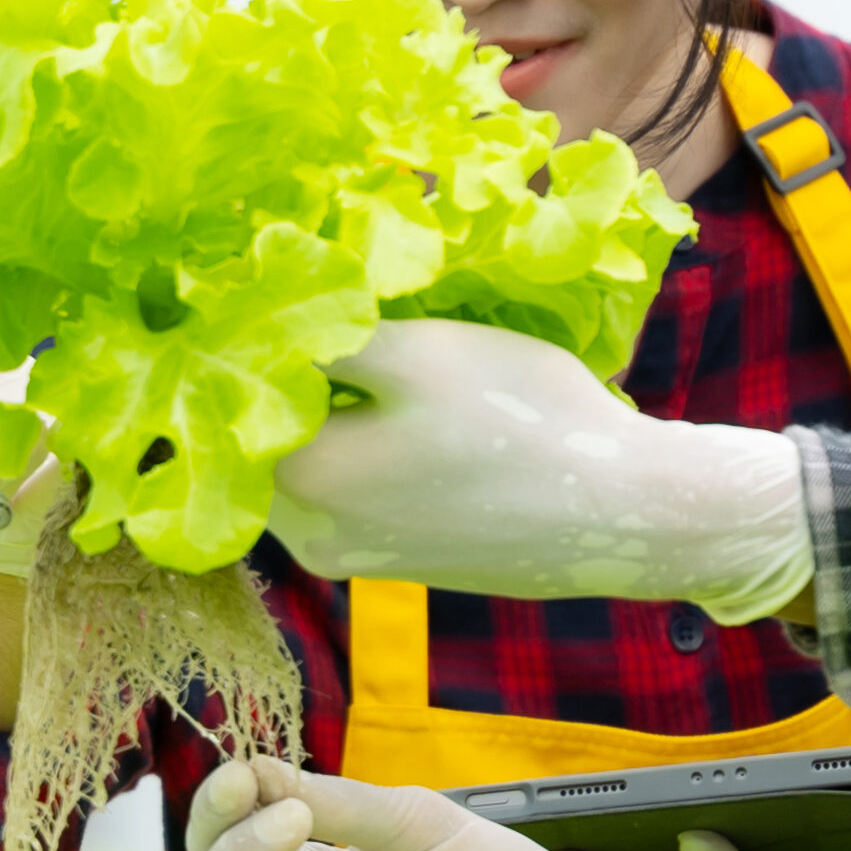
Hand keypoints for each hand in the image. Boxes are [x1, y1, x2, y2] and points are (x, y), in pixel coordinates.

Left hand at [265, 318, 812, 620]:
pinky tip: (405, 412)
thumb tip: (245, 310)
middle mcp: (308, 536)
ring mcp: (353, 557)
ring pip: (302, 467)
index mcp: (302, 481)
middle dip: (277, 376)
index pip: (224, 398)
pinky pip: (345, 495)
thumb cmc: (525, 422)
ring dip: (320, 412)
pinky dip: (355, 449)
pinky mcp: (396, 563)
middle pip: (256, 438)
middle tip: (316, 310)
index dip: (240, 336)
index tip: (264, 287)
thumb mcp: (422, 350)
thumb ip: (323, 329)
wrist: (626, 514)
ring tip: (368, 357)